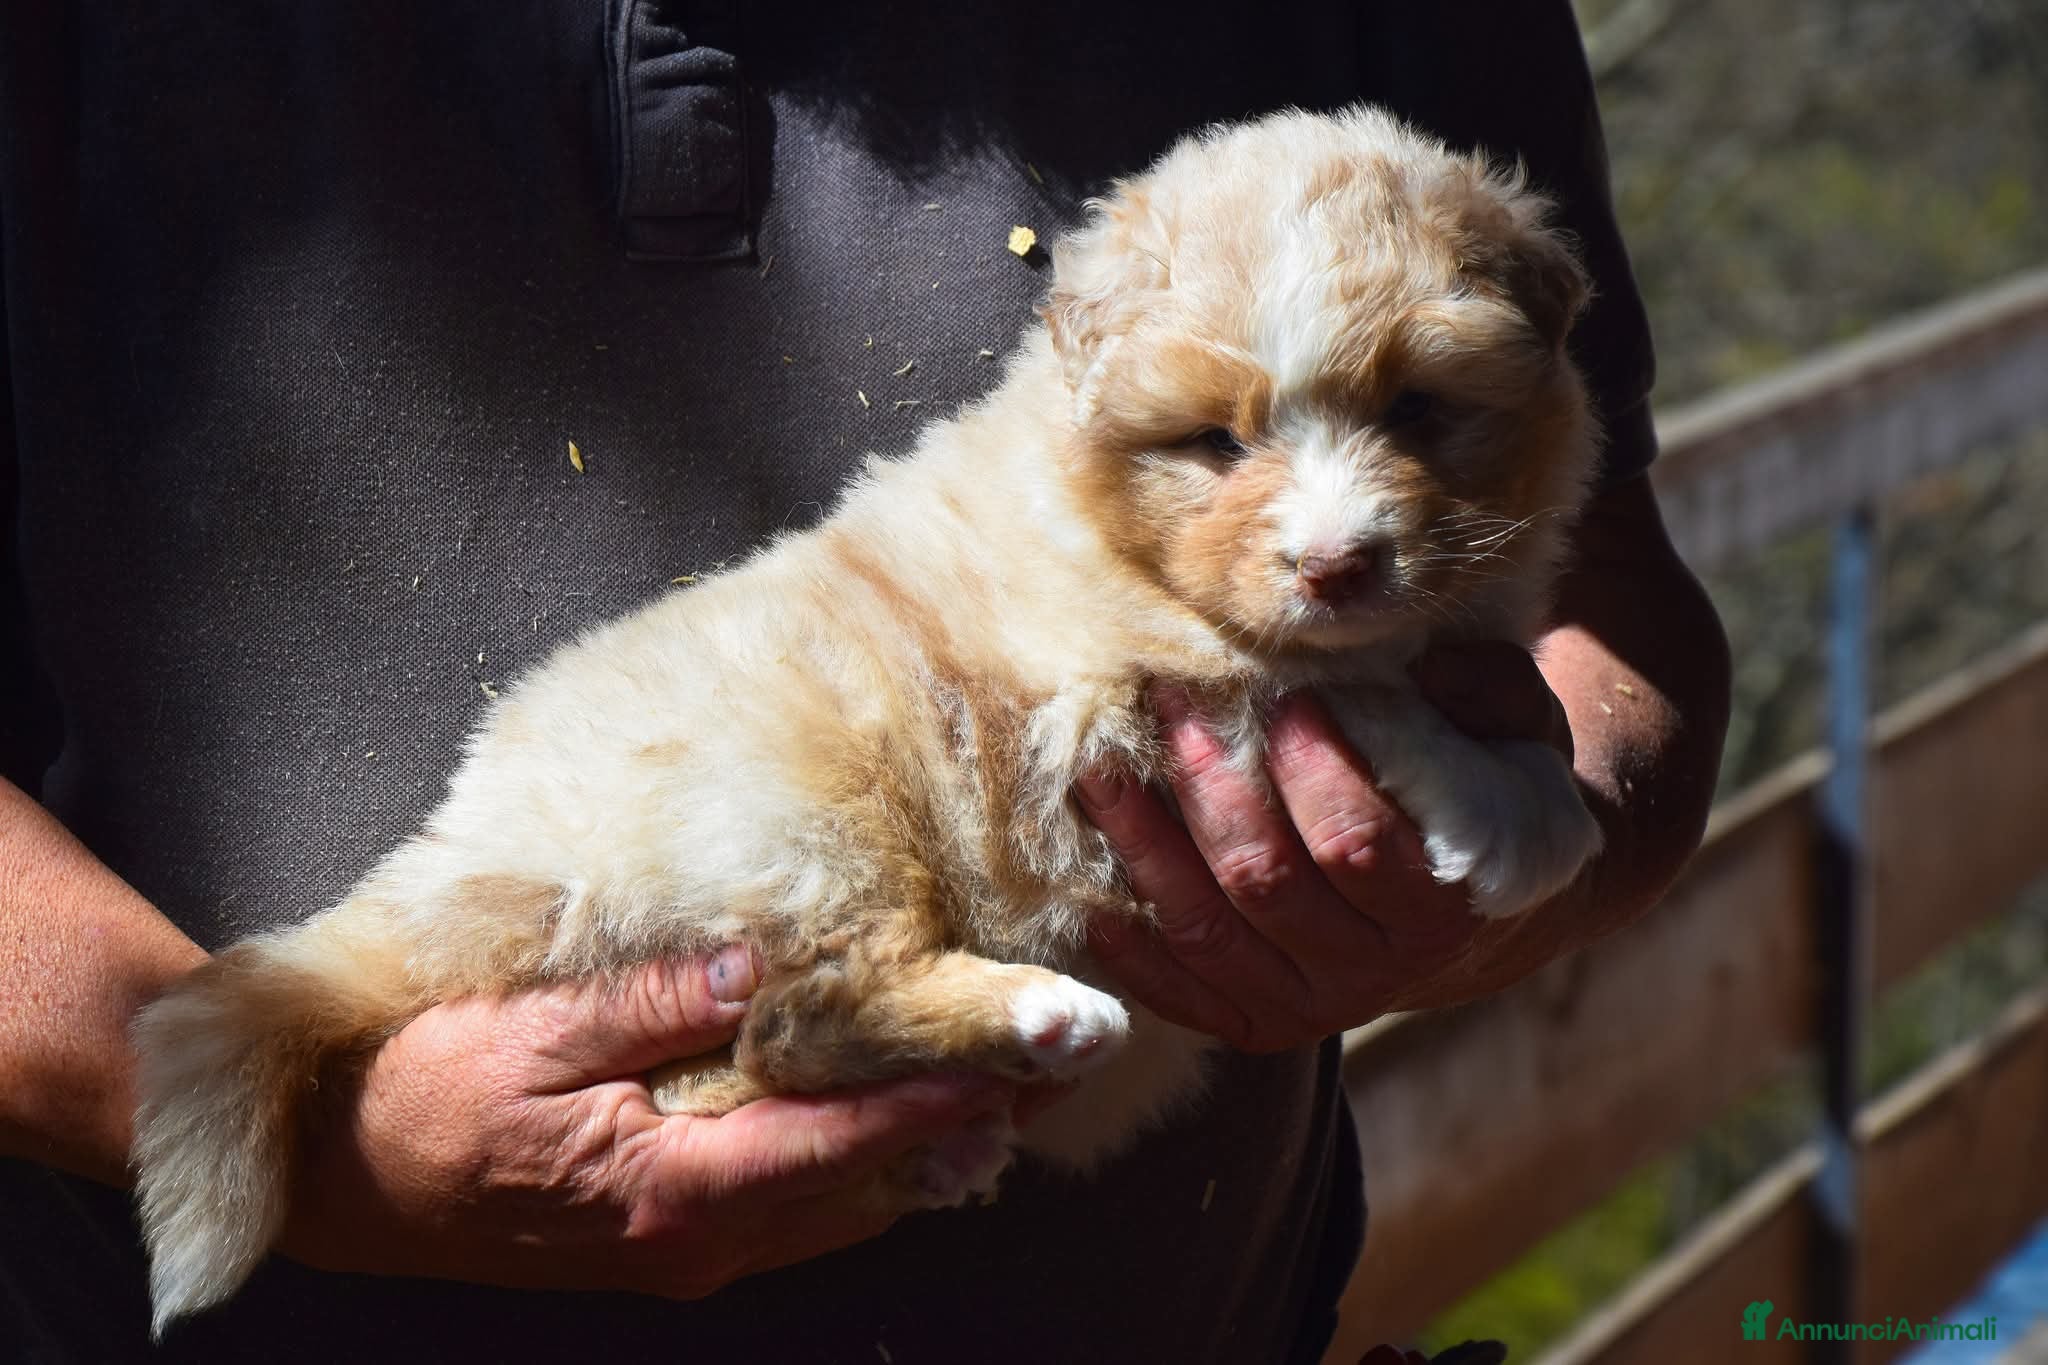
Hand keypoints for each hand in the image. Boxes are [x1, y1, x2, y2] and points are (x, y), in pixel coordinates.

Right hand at [278, 948, 1016, 1297]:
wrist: (345, 1182)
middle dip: (961, 1134)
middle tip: (1052, 1078)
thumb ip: (651, 1002)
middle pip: (864, 1191)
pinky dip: (866, 1176)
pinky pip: (800, 1217)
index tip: (1017, 1069)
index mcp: (670, 1188)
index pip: (836, 1145)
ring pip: (841, 1214)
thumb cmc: (426, 1099)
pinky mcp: (676, 1246)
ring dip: (926, 1159)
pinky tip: (907, 1138)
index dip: (931, 1106)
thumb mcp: (531, 1032)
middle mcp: (698, 1241)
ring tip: (1010, 1102)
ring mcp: (690, 1254)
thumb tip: (756, 963)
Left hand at [1075, 641, 1572, 1051]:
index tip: (1280, 692)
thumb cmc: (1492, 791)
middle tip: (1170, 698)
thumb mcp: (1521, 735)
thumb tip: (1430, 669)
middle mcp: (1375, 975)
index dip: (1309, 769)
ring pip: (1204, 931)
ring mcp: (1308, 1007)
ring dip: (1142, 846)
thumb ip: (1491, 693)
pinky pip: (1176, 990)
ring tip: (1099, 766)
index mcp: (1444, 908)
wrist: (1479, 904)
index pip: (1356, 843)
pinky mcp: (1255, 1022)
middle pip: (1263, 883)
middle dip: (1207, 785)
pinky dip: (1125, 942)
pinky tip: (1084, 879)